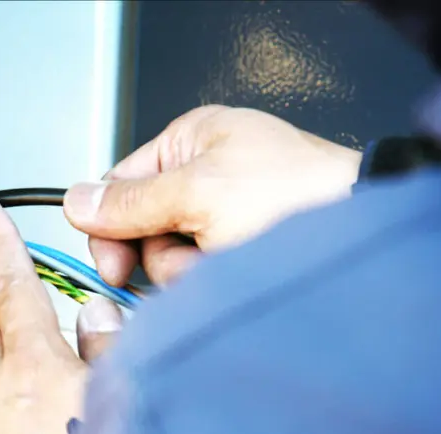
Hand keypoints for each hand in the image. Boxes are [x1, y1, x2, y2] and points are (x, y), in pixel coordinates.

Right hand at [63, 106, 362, 285]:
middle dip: (162, 253)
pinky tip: (240, 275)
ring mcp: (223, 219)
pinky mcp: (240, 255)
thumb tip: (77, 201)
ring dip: (191, 271)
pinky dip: (214, 283)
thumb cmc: (302, 195)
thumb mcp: (199, 192)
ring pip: (168, 262)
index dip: (109, 227)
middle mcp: (205, 178)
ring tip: (230, 260)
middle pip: (141, 230)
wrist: (362, 238)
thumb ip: (132, 202)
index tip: (112, 263)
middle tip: (188, 257)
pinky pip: (199, 279)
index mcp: (191, 142)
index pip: (120, 186)